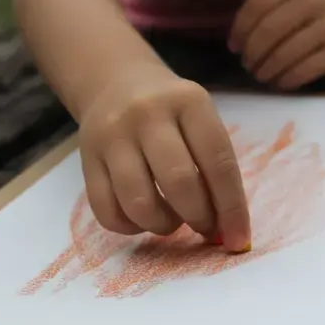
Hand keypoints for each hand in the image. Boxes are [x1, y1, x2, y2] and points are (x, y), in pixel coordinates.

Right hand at [77, 65, 250, 251]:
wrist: (117, 84)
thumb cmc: (174, 115)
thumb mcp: (201, 123)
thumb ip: (215, 168)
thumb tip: (227, 231)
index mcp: (189, 102)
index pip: (219, 164)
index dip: (232, 209)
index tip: (238, 240)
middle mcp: (147, 114)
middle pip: (179, 183)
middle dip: (200, 218)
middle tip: (206, 228)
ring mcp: (112, 136)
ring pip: (139, 202)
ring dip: (164, 225)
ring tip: (173, 220)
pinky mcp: (86, 159)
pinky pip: (107, 212)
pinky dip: (131, 227)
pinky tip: (143, 219)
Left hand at [228, 0, 324, 89]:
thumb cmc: (308, 25)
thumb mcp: (287, 8)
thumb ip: (262, 16)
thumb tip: (236, 44)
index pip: (259, 4)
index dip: (241, 28)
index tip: (234, 47)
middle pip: (271, 27)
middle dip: (253, 51)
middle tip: (248, 66)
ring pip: (286, 51)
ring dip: (268, 69)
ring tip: (262, 76)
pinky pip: (305, 69)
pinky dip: (288, 79)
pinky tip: (281, 82)